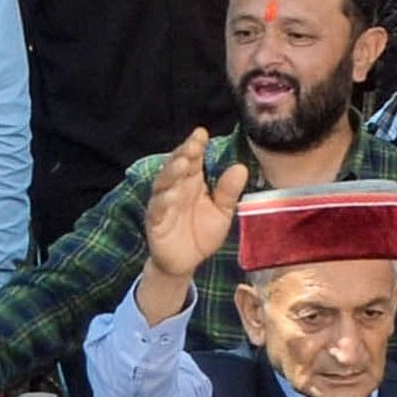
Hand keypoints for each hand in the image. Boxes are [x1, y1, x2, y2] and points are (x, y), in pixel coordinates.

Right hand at [140, 128, 251, 286]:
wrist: (186, 263)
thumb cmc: (202, 233)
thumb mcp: (222, 213)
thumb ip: (228, 192)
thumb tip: (240, 167)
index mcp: (192, 182)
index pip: (192, 159)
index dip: (195, 145)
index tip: (202, 133)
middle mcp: (176, 189)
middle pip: (176, 166)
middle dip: (183, 154)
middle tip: (193, 145)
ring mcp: (163, 204)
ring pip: (163, 184)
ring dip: (171, 173)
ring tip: (182, 164)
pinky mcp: (155, 222)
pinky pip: (157, 210)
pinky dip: (163, 202)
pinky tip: (170, 196)